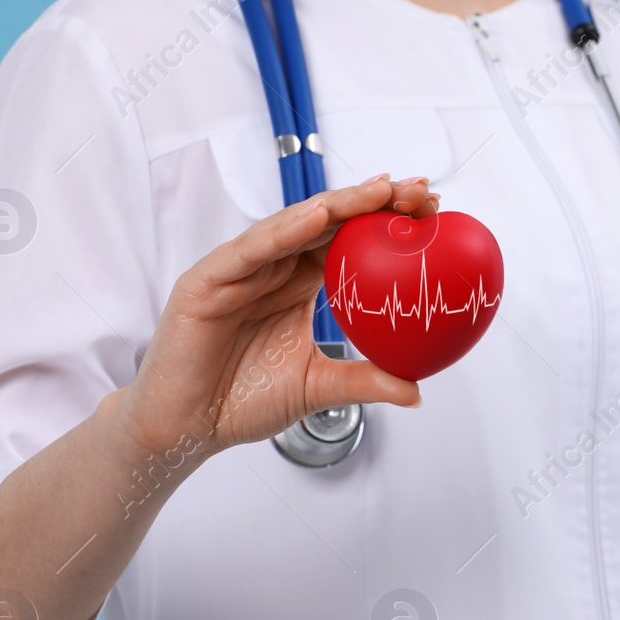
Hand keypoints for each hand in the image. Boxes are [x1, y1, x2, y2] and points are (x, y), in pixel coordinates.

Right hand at [109, 173, 435, 458]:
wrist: (187, 428)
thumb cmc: (242, 400)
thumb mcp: (319, 388)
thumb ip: (366, 381)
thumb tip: (417, 391)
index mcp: (298, 283)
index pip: (349, 240)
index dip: (387, 222)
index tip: (432, 212)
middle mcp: (272, 268)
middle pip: (328, 222)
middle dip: (375, 201)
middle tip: (420, 191)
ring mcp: (240, 270)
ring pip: (293, 226)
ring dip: (339, 205)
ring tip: (380, 192)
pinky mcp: (207, 280)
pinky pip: (250, 250)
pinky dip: (283, 230)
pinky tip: (317, 215)